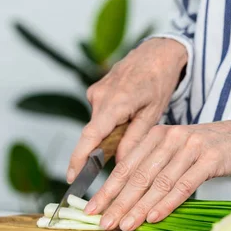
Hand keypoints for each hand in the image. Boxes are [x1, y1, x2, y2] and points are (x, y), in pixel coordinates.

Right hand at [66, 38, 186, 182]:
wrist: (156, 53)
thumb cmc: (158, 81)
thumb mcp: (153, 113)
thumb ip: (135, 139)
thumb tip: (121, 165)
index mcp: (115, 102)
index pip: (91, 136)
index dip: (79, 158)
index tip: (72, 177)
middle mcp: (100, 96)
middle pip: (93, 134)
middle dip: (100, 150)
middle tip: (118, 157)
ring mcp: (96, 91)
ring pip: (98, 124)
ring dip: (110, 133)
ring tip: (133, 124)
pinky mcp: (97, 90)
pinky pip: (100, 114)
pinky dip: (110, 121)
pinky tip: (128, 115)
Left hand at [83, 119, 230, 230]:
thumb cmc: (210, 147)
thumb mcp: (177, 149)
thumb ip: (155, 165)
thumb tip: (129, 198)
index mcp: (157, 134)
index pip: (126, 165)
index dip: (108, 189)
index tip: (92, 209)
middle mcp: (170, 138)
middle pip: (138, 175)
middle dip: (117, 202)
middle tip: (103, 222)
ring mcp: (189, 147)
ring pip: (158, 182)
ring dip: (138, 207)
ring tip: (124, 225)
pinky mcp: (209, 159)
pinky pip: (183, 185)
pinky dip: (166, 203)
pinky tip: (153, 216)